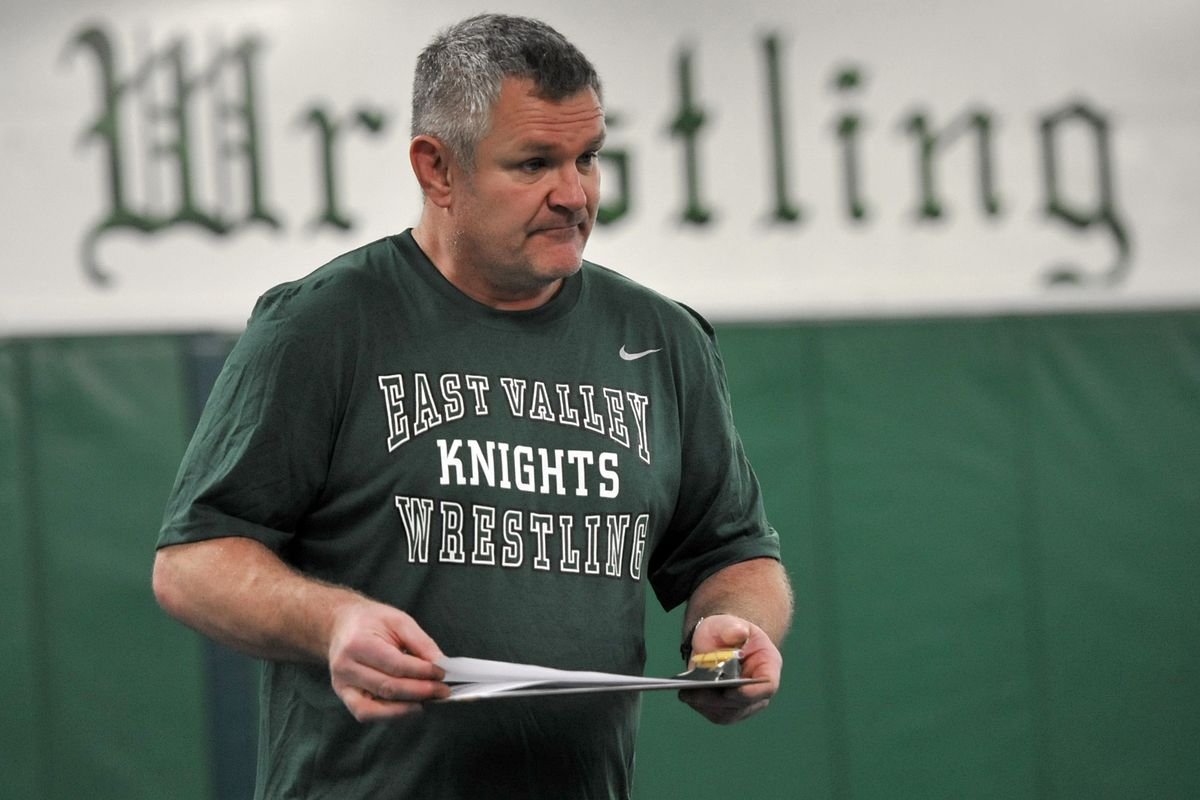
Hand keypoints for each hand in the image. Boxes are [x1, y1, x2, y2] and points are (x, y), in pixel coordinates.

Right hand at [326, 599, 449, 720]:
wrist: (340, 625)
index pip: (396, 665)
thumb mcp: (398, 620)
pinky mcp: (344, 696)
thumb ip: (420, 642)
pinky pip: (366, 714)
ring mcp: (342, 685)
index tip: (442, 673)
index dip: (422, 672)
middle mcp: (346, 667)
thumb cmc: (371, 621)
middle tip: (442, 690)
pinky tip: (409, 707)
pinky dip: (390, 714)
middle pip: (388, 688)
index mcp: (358, 643)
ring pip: (376, 707)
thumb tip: (440, 663)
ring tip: (428, 700)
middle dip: (420, 692)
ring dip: (407, 708)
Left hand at [679, 613, 781, 724]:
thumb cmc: (728, 632)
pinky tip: (687, 695)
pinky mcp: (728, 709)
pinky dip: (701, 706)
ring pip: (728, 713)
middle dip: (720, 700)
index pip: (768, 685)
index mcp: (768, 665)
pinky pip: (715, 714)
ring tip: (687, 694)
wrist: (719, 641)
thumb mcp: (729, 623)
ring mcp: (745, 703)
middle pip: (744, 704)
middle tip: (699, 692)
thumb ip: (733, 628)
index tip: (731, 691)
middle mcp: (759, 689)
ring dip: (707, 705)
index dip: (752, 692)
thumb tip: (738, 634)